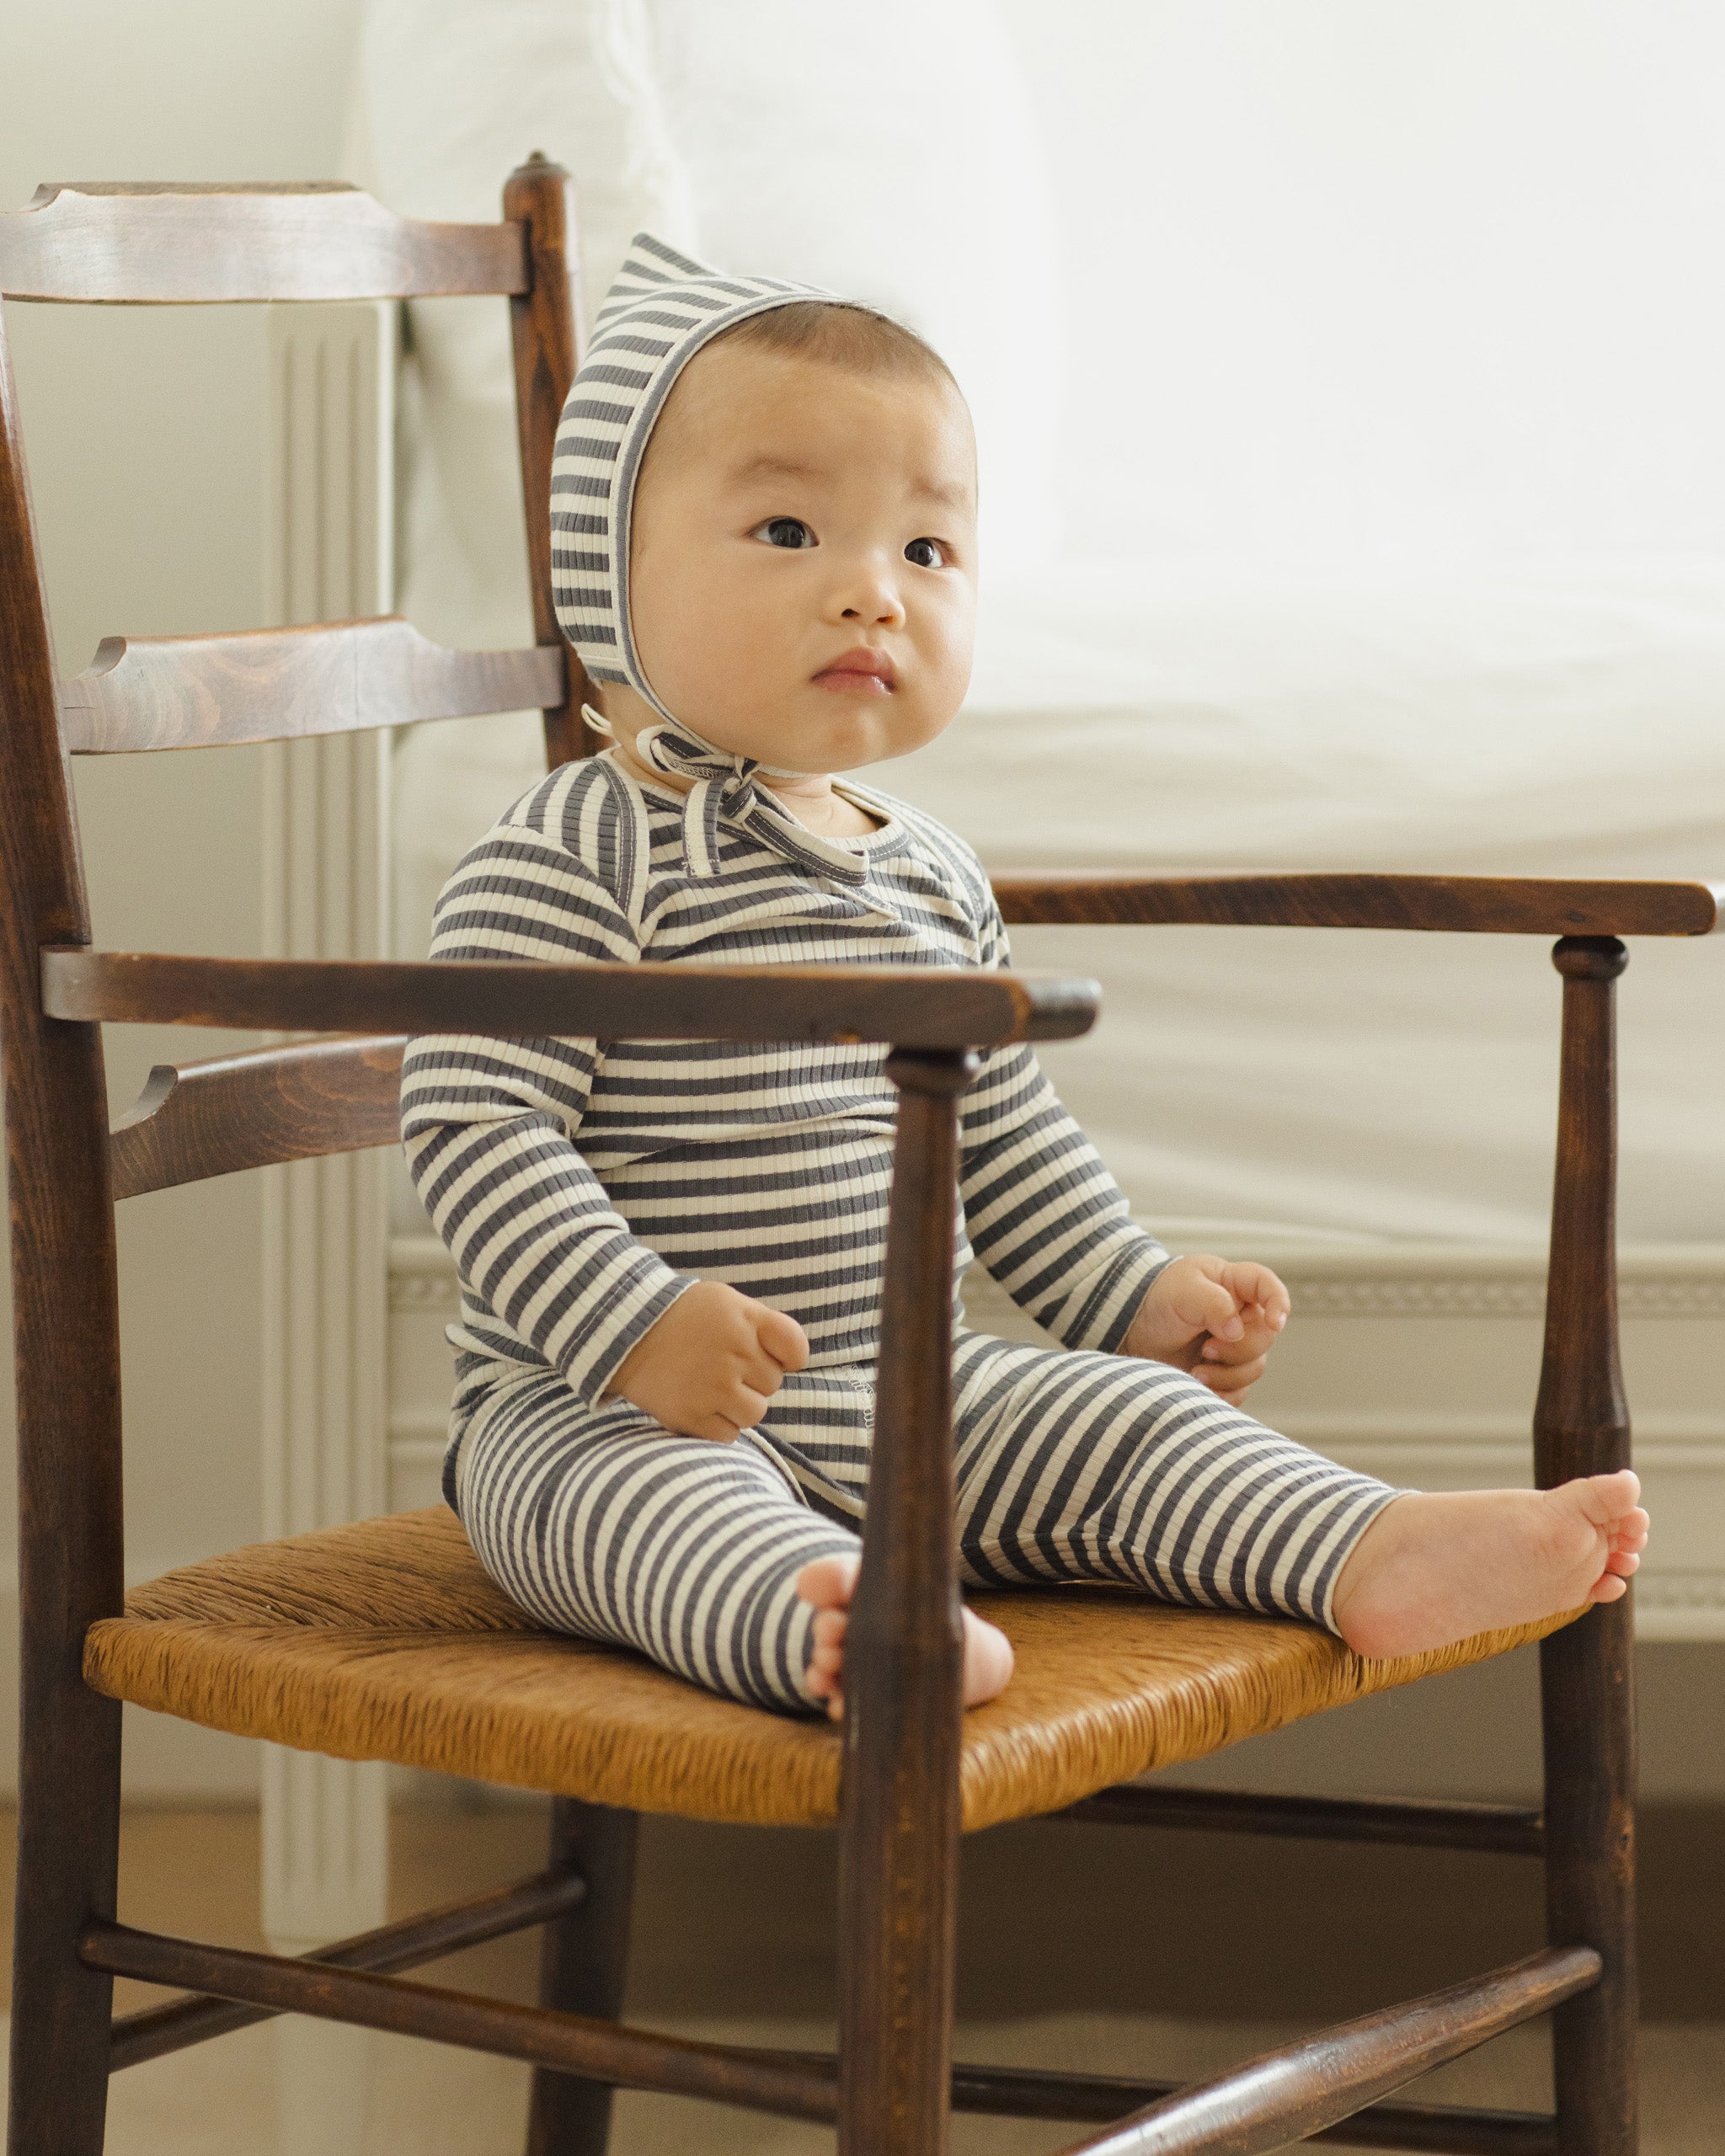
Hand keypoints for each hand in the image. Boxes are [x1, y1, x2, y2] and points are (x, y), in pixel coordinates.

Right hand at [605, 1280, 808, 1441]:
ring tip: (713, 1387)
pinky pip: (729, 1435)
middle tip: (724, 1365)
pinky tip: (701, 1404)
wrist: (625, 1332)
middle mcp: (733, 1354)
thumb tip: (790, 1361)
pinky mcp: (692, 1416)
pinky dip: (720, 1425)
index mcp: (745, 1320)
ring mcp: (713, 1387)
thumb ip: (761, 1326)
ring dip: (740, 1404)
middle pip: (773, 1383)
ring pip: (755, 1412)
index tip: (772, 1356)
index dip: (788, 1357)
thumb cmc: (684, 1317)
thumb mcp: (726, 1302)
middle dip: (754, 1377)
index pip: (796, 1348)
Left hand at [1120, 1254, 1289, 1402]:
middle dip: (1239, 1349)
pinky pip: (1239, 1389)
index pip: (1267, 1286)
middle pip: (1265, 1337)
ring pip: (1255, 1367)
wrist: (1132, 1329)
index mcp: (1233, 1285)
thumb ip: (1213, 1304)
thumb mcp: (1183, 1291)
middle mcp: (1240, 1315)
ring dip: (1228, 1375)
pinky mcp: (1224, 1371)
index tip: (1275, 1324)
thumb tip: (1237, 1330)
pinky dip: (1223, 1392)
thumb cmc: (1158, 1299)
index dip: (1279, 1303)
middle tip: (1206, 1349)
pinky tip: (1198, 1385)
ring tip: (1195, 1372)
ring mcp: (1234, 1345)